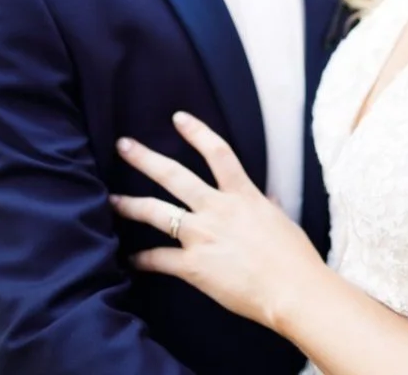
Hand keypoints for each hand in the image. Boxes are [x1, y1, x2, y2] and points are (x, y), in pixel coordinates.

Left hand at [111, 112, 323, 329]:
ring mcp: (203, 235)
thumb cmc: (295, 257)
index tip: (178, 118)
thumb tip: (268, 198)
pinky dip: (142, 259)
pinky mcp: (193, 266)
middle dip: (146, 158)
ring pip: (158, 212)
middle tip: (123, 145)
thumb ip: (267, 205)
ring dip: (131, 205)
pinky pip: (159, 259)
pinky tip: (129, 260)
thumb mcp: (282, 220)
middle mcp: (218, 208)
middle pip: (175, 175)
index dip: (196, 132)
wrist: (292, 289)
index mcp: (243, 194)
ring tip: (112, 199)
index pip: (217, 152)